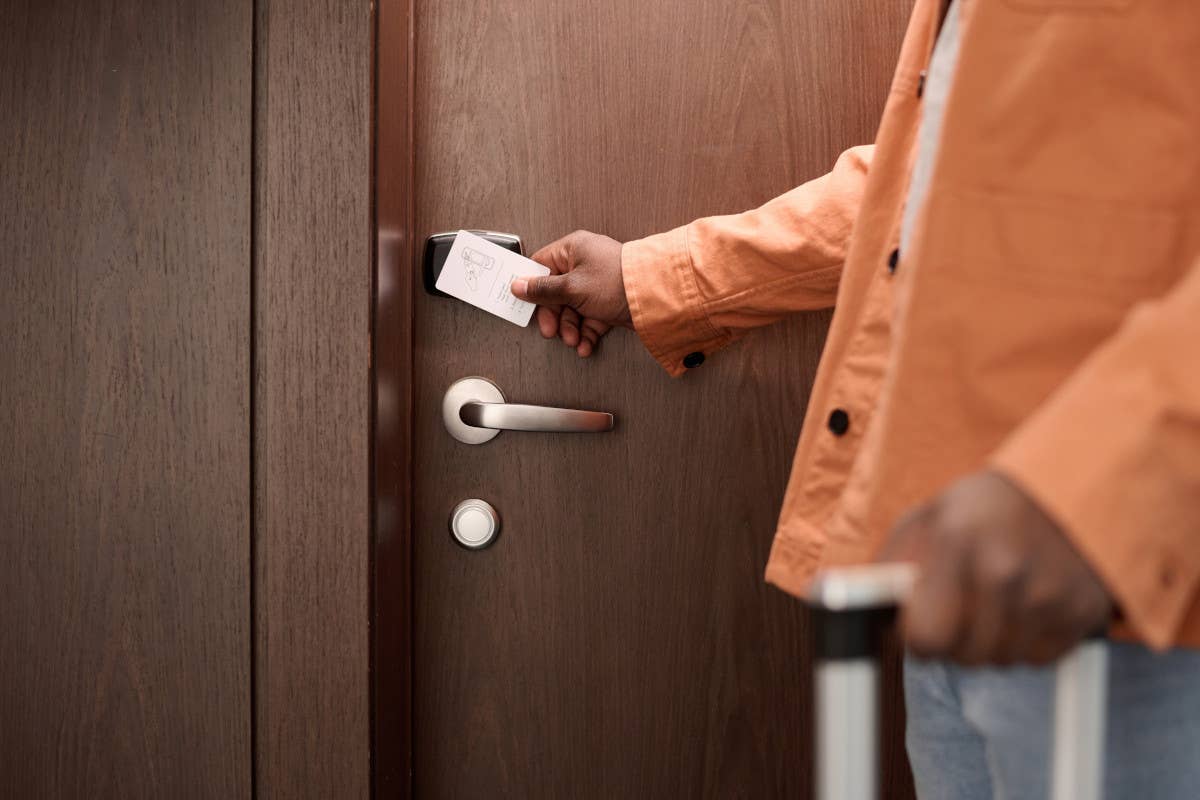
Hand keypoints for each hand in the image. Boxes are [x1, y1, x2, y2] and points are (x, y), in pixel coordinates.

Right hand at [510, 230, 631, 357]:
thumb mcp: (571, 288)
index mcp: (573, 250)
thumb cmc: (617, 281)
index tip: (524, 303)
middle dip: (555, 317)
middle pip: (556, 293)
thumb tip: (519, 285)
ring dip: (571, 329)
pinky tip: (585, 344)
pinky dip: (586, 333)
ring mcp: (597, 284)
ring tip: (574, 340)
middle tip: (552, 331)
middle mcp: (584, 264)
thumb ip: (542, 290)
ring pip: (573, 309)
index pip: (541, 266)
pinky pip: (590, 318)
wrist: (654, 298)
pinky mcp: (608, 302)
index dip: (531, 287)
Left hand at [877, 471, 1112, 665]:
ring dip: (992, 644)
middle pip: (965, 657)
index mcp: (957, 544)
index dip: (918, 637)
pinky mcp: (1083, 610)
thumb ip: (891, 565)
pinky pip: (1041, 659)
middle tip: (960, 610)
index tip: (921, 625)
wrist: (1068, 481)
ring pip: (1002, 662)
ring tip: (994, 603)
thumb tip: (858, 608)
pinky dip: (1028, 643)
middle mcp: (1004, 573)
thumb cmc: (985, 506)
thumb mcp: (926, 519)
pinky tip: (1025, 607)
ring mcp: (1048, 594)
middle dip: (955, 641)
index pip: (926, 637)